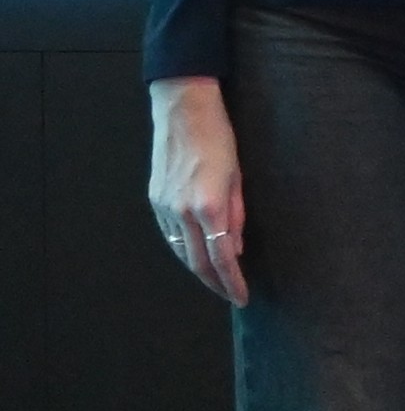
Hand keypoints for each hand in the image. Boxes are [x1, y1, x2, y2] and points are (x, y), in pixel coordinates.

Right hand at [147, 79, 246, 304]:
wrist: (184, 113)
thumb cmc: (221, 139)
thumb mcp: (238, 177)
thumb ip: (237, 216)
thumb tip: (236, 249)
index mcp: (209, 206)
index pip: (221, 258)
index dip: (232, 281)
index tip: (242, 297)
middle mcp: (183, 211)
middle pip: (197, 262)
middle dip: (215, 283)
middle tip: (231, 296)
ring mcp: (165, 207)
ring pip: (181, 252)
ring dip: (199, 270)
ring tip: (217, 280)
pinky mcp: (155, 200)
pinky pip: (170, 236)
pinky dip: (184, 251)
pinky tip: (196, 255)